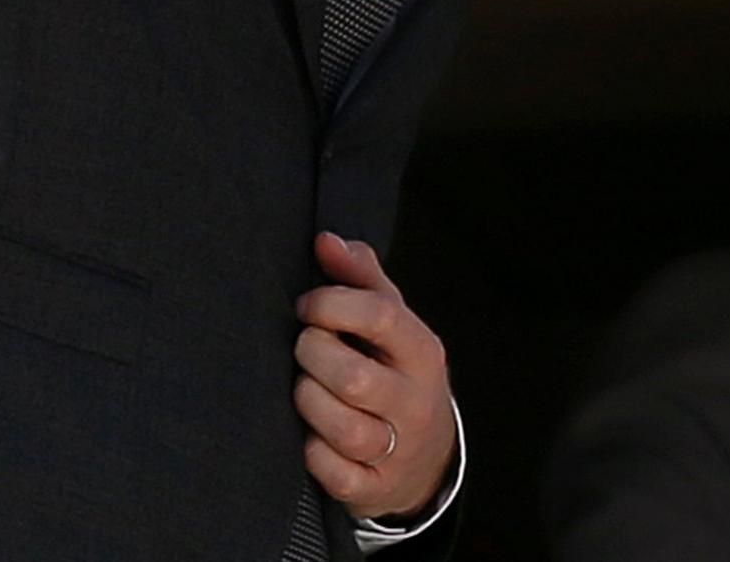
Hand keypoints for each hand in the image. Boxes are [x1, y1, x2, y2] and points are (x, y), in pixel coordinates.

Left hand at [294, 232, 458, 522]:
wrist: (427, 458)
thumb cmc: (397, 374)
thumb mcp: (392, 323)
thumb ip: (361, 277)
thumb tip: (325, 240)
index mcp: (423, 351)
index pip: (381, 316)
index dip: (332, 304)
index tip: (307, 306)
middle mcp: (417, 401)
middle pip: (354, 377)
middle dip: (312, 356)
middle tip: (302, 349)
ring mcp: (399, 449)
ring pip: (344, 429)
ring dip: (309, 403)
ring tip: (304, 388)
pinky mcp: (376, 489)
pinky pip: (335, 474)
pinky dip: (313, 454)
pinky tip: (310, 435)